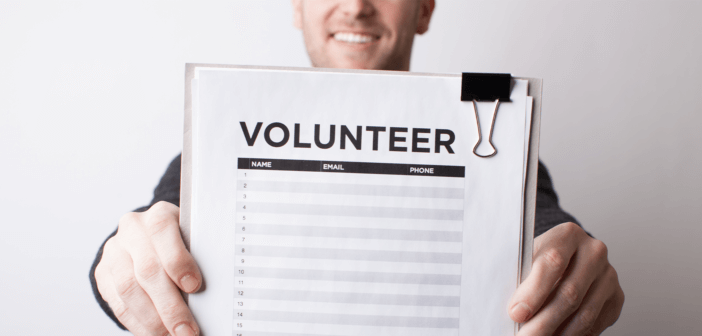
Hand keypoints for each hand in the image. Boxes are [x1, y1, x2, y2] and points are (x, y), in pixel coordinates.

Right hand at [95, 201, 201, 335]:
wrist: (147, 238)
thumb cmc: (181, 242)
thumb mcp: (191, 238)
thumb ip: (198, 256)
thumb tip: (211, 292)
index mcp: (158, 215)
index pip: (163, 232)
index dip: (178, 261)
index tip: (194, 286)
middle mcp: (132, 230)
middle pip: (147, 270)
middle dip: (169, 305)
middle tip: (186, 329)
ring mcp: (114, 252)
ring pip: (129, 289)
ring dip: (153, 319)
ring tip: (172, 335)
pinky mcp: (103, 273)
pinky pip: (117, 303)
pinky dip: (138, 323)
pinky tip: (155, 333)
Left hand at [508, 222, 623, 334]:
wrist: (566, 259)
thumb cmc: (538, 260)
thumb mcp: (527, 259)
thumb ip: (521, 278)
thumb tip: (515, 311)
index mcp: (568, 235)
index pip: (552, 262)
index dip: (533, 292)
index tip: (516, 314)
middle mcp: (594, 252)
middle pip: (569, 293)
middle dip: (543, 321)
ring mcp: (608, 275)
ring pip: (584, 314)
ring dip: (558, 333)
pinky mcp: (616, 298)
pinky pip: (595, 324)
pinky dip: (573, 335)